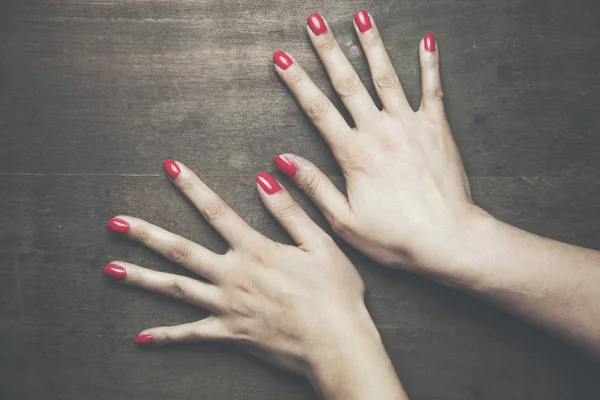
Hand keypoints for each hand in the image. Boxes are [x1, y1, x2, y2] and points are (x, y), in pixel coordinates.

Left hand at [104, 160, 372, 376]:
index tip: (170, 168)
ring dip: (141, 277)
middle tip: (114, 222)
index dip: (192, 187)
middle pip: (180, 250)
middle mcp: (232, 276)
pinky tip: (141, 337)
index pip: (216, 211)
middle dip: (145, 234)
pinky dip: (165, 337)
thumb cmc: (334, 294)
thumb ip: (289, 211)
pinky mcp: (229, 334)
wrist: (336, 343)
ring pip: (175, 289)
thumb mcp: (320, 243)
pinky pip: (190, 335)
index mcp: (254, 250)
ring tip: (110, 269)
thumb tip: (264, 179)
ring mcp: (226, 306)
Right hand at [272, 12, 486, 279]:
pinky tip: (427, 41)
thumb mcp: (344, 220)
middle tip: (315, 22)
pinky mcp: (437, 129)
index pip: (318, 110)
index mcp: (353, 154)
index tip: (282, 58)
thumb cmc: (395, 237)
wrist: (448, 240)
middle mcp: (379, 131)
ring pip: (386, 77)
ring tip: (360, 16)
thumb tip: (282, 161)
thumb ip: (314, 186)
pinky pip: (432, 89)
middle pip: (348, 83)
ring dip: (372, 45)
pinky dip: (430, 64)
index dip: (297, 82)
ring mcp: (410, 126)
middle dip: (328, 50)